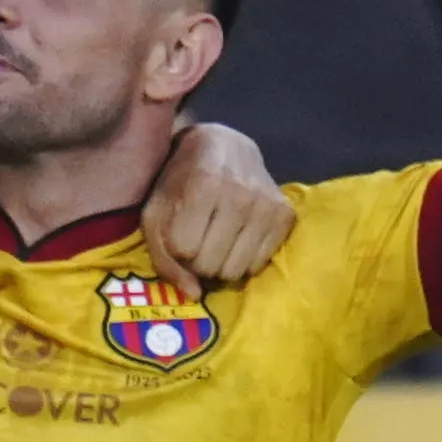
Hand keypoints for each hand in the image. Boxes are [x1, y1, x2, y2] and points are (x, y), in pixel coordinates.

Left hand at [142, 122, 293, 297]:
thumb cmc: (179, 182)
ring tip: (216, 239)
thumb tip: (194, 294)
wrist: (223, 147)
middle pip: (211, 265)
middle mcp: (241, 193)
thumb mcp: (156, 212)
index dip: (176, 247)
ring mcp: (267, 204)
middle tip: (198, 238)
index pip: (184, 249)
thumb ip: (163, 256)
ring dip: (220, 263)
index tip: (178, 231)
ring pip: (236, 270)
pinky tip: (236, 237)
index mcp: (204, 183)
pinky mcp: (285, 215)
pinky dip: (243, 259)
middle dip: (198, 260)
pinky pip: (260, 264)